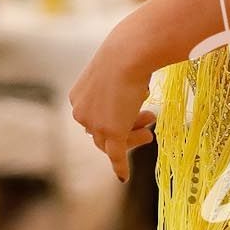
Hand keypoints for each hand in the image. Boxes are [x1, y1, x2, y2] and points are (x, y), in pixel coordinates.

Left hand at [69, 25, 158, 181]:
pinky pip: (115, 155)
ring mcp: (94, 124)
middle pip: (101, 132)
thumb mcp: (116, 71)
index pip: (94, 118)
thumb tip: (135, 91)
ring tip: (152, 125)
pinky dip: (119, 166)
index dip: (117, 117)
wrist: (129, 53)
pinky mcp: (110, 132)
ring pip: (111, 142)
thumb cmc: (127, 53)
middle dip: (128, 126)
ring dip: (134, 138)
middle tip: (151, 118)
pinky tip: (124, 177)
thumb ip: (118, 86)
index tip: (139, 109)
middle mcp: (80, 112)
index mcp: (77, 97)